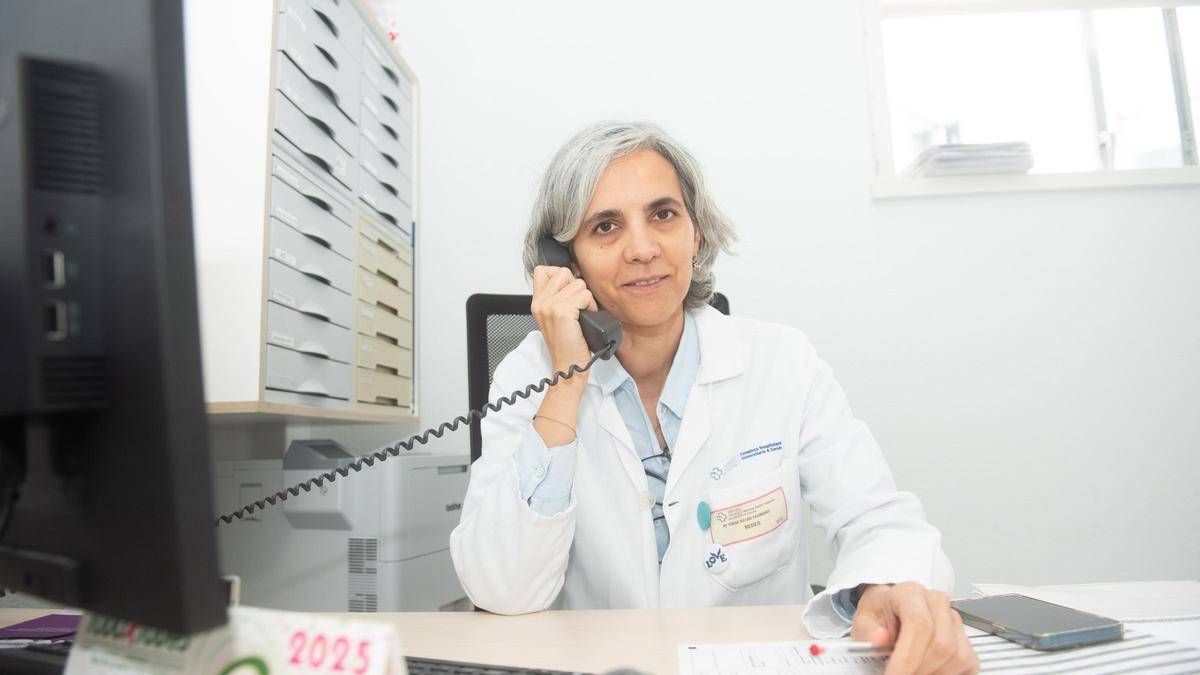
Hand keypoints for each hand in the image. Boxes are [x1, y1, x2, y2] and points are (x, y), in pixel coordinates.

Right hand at [531, 265, 597, 375]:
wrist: (568, 367)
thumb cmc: (567, 345)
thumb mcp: (555, 318)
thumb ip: (557, 297)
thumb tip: (572, 279)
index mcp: (537, 302)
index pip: (543, 270)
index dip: (561, 277)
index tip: (568, 293)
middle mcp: (540, 303)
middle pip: (563, 272)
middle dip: (576, 286)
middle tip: (577, 306)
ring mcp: (550, 307)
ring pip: (578, 283)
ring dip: (585, 298)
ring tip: (582, 315)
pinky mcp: (562, 312)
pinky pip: (585, 295)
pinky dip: (590, 306)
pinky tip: (586, 318)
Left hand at [851, 582, 978, 674]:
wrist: (889, 608)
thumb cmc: (879, 614)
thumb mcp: (864, 621)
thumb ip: (868, 631)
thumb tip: (879, 638)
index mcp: (910, 593)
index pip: (919, 624)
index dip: (907, 657)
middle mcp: (936, 602)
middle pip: (941, 644)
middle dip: (920, 669)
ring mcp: (954, 619)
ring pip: (957, 656)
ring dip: (934, 673)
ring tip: (911, 672)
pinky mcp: (965, 637)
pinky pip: (968, 663)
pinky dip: (947, 674)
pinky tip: (928, 671)